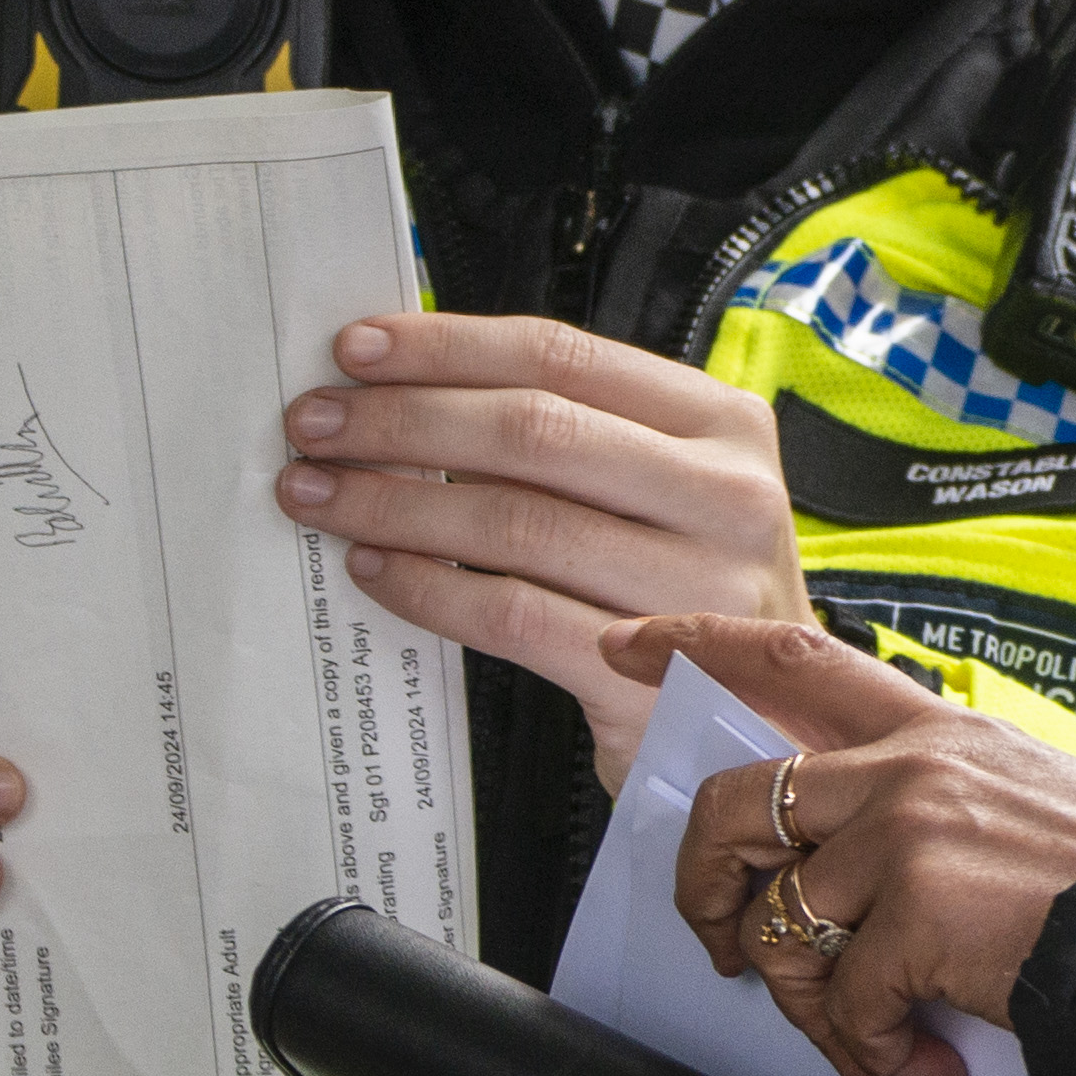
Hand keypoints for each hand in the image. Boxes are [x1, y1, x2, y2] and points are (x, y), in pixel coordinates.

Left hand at [283, 314, 810, 774]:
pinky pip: (513, 615)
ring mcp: (702, 590)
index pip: (565, 355)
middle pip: (533, 430)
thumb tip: (412, 391)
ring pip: (513, 520)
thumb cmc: (688, 597)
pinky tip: (376, 570)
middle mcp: (730, 498)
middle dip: (401, 421)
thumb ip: (575, 440)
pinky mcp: (656, 677)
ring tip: (319, 496)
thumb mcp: (667, 494)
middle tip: (315, 426)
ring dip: (394, 502)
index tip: (356, 350)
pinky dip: (429, 588)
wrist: (761, 729)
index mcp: (727, 426)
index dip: (447, 346)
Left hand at [615, 610, 1075, 1075]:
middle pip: (738, 802)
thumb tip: (848, 887)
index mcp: (939, 733)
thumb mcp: (1025, 806)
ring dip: (814, 1010)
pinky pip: (843, 1003)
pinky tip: (926, 1064)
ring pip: (779, 929)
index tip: (632, 645)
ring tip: (874, 1042)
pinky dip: (876, 1053)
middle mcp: (912, 768)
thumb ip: (933, 814)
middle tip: (725, 943)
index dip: (700, 640)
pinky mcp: (912, 910)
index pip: (797, 656)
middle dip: (703, 887)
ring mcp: (907, 834)